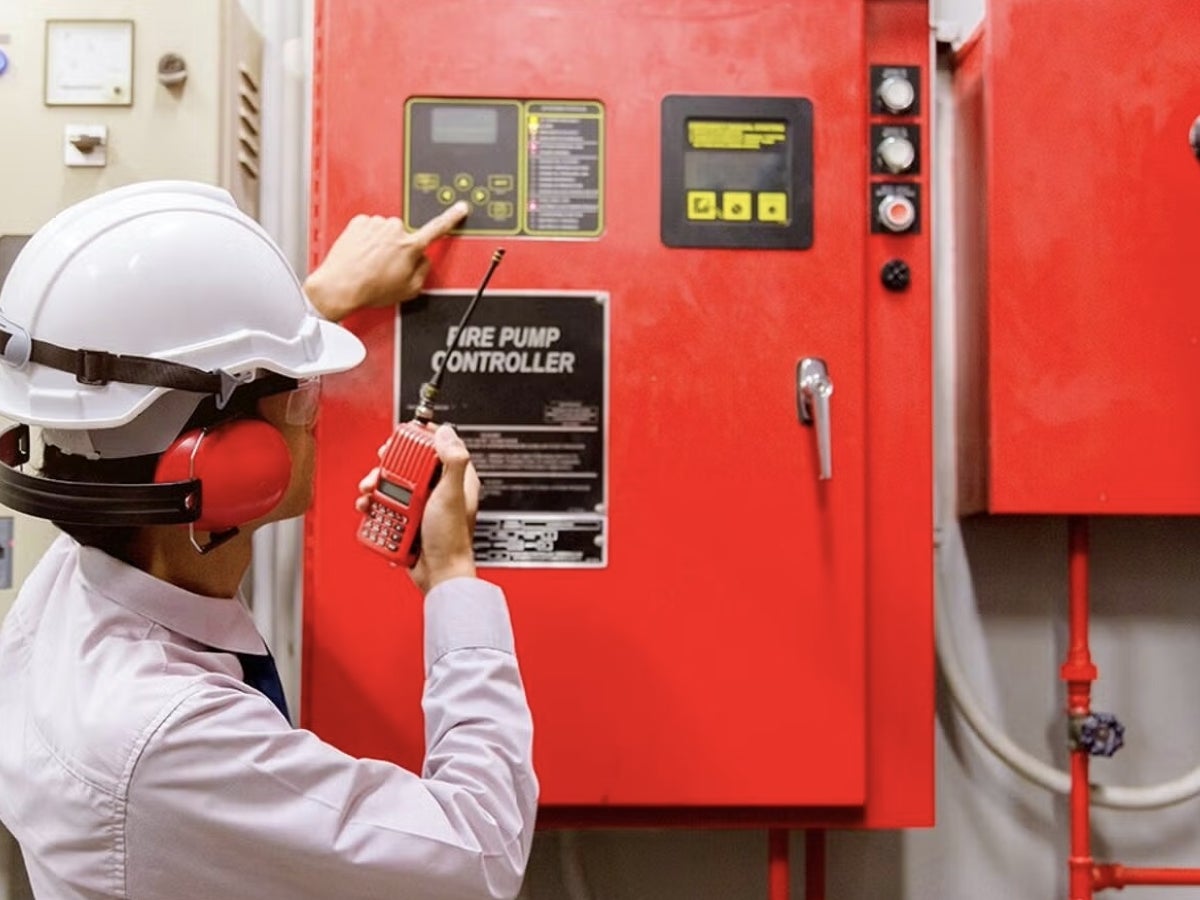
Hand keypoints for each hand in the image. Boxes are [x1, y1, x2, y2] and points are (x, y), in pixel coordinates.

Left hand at [304, 202, 468, 322]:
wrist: (339, 287)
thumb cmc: (369, 289)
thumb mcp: (409, 290)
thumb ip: (424, 270)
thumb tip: (423, 260)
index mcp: (410, 246)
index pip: (438, 228)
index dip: (452, 217)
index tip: (461, 208)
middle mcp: (394, 230)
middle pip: (404, 234)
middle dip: (399, 247)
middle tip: (388, 266)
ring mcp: (375, 224)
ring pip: (385, 231)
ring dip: (380, 244)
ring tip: (370, 263)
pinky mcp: (358, 223)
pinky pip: (369, 228)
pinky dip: (366, 240)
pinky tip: (361, 255)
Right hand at [356, 424, 478, 592]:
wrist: (438, 574)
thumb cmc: (451, 539)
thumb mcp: (452, 494)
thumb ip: (453, 461)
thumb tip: (447, 433)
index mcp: (454, 479)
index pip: (438, 446)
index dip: (419, 438)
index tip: (403, 436)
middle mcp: (437, 489)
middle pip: (408, 463)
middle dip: (389, 463)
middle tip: (380, 465)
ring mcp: (420, 505)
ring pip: (392, 484)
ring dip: (376, 485)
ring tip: (370, 491)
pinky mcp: (406, 519)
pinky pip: (385, 505)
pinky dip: (374, 505)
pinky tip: (370, 507)